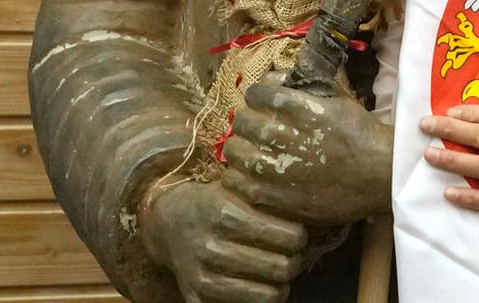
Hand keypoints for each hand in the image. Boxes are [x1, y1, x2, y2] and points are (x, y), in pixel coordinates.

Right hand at [139, 178, 306, 302]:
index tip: (297, 232)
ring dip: (281, 282)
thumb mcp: (235, 188)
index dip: (300, 235)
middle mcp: (212, 247)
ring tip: (278, 268)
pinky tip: (260, 282)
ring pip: (271, 294)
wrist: (167, 222)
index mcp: (224, 214)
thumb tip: (311, 211)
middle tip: (292, 253)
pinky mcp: (198, 298)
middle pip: (284, 267)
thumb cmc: (212, 201)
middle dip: (295, 260)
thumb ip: (267, 198)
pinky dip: (260, 296)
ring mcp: (204, 276)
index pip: (290, 236)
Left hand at [221, 79, 393, 226]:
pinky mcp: (270, 196)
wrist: (378, 177)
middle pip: (242, 120)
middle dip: (251, 120)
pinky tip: (250, 175)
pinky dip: (238, 176)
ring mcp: (273, 169)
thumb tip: (271, 79)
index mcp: (296, 108)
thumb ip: (301, 86)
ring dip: (242, 147)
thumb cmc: (358, 133)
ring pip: (234, 150)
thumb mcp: (335, 96)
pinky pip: (236, 181)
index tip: (266, 104)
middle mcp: (280, 135)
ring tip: (255, 152)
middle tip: (261, 129)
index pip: (254, 93)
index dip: (259, 97)